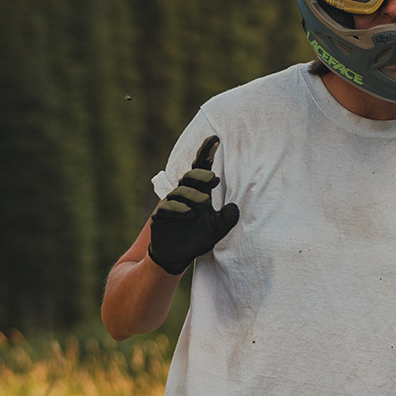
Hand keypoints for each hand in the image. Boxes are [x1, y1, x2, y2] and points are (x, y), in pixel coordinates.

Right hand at [148, 136, 240, 274]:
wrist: (177, 255)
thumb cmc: (197, 238)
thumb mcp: (217, 230)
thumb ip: (227, 219)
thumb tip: (235, 207)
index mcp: (199, 192)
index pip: (202, 168)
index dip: (207, 153)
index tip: (216, 139)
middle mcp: (184, 194)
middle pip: (191, 176)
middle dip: (201, 174)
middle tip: (214, 179)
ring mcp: (171, 204)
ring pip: (180, 192)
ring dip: (192, 195)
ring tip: (203, 202)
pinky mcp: (160, 217)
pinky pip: (168, 208)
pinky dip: (178, 209)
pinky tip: (188, 212)